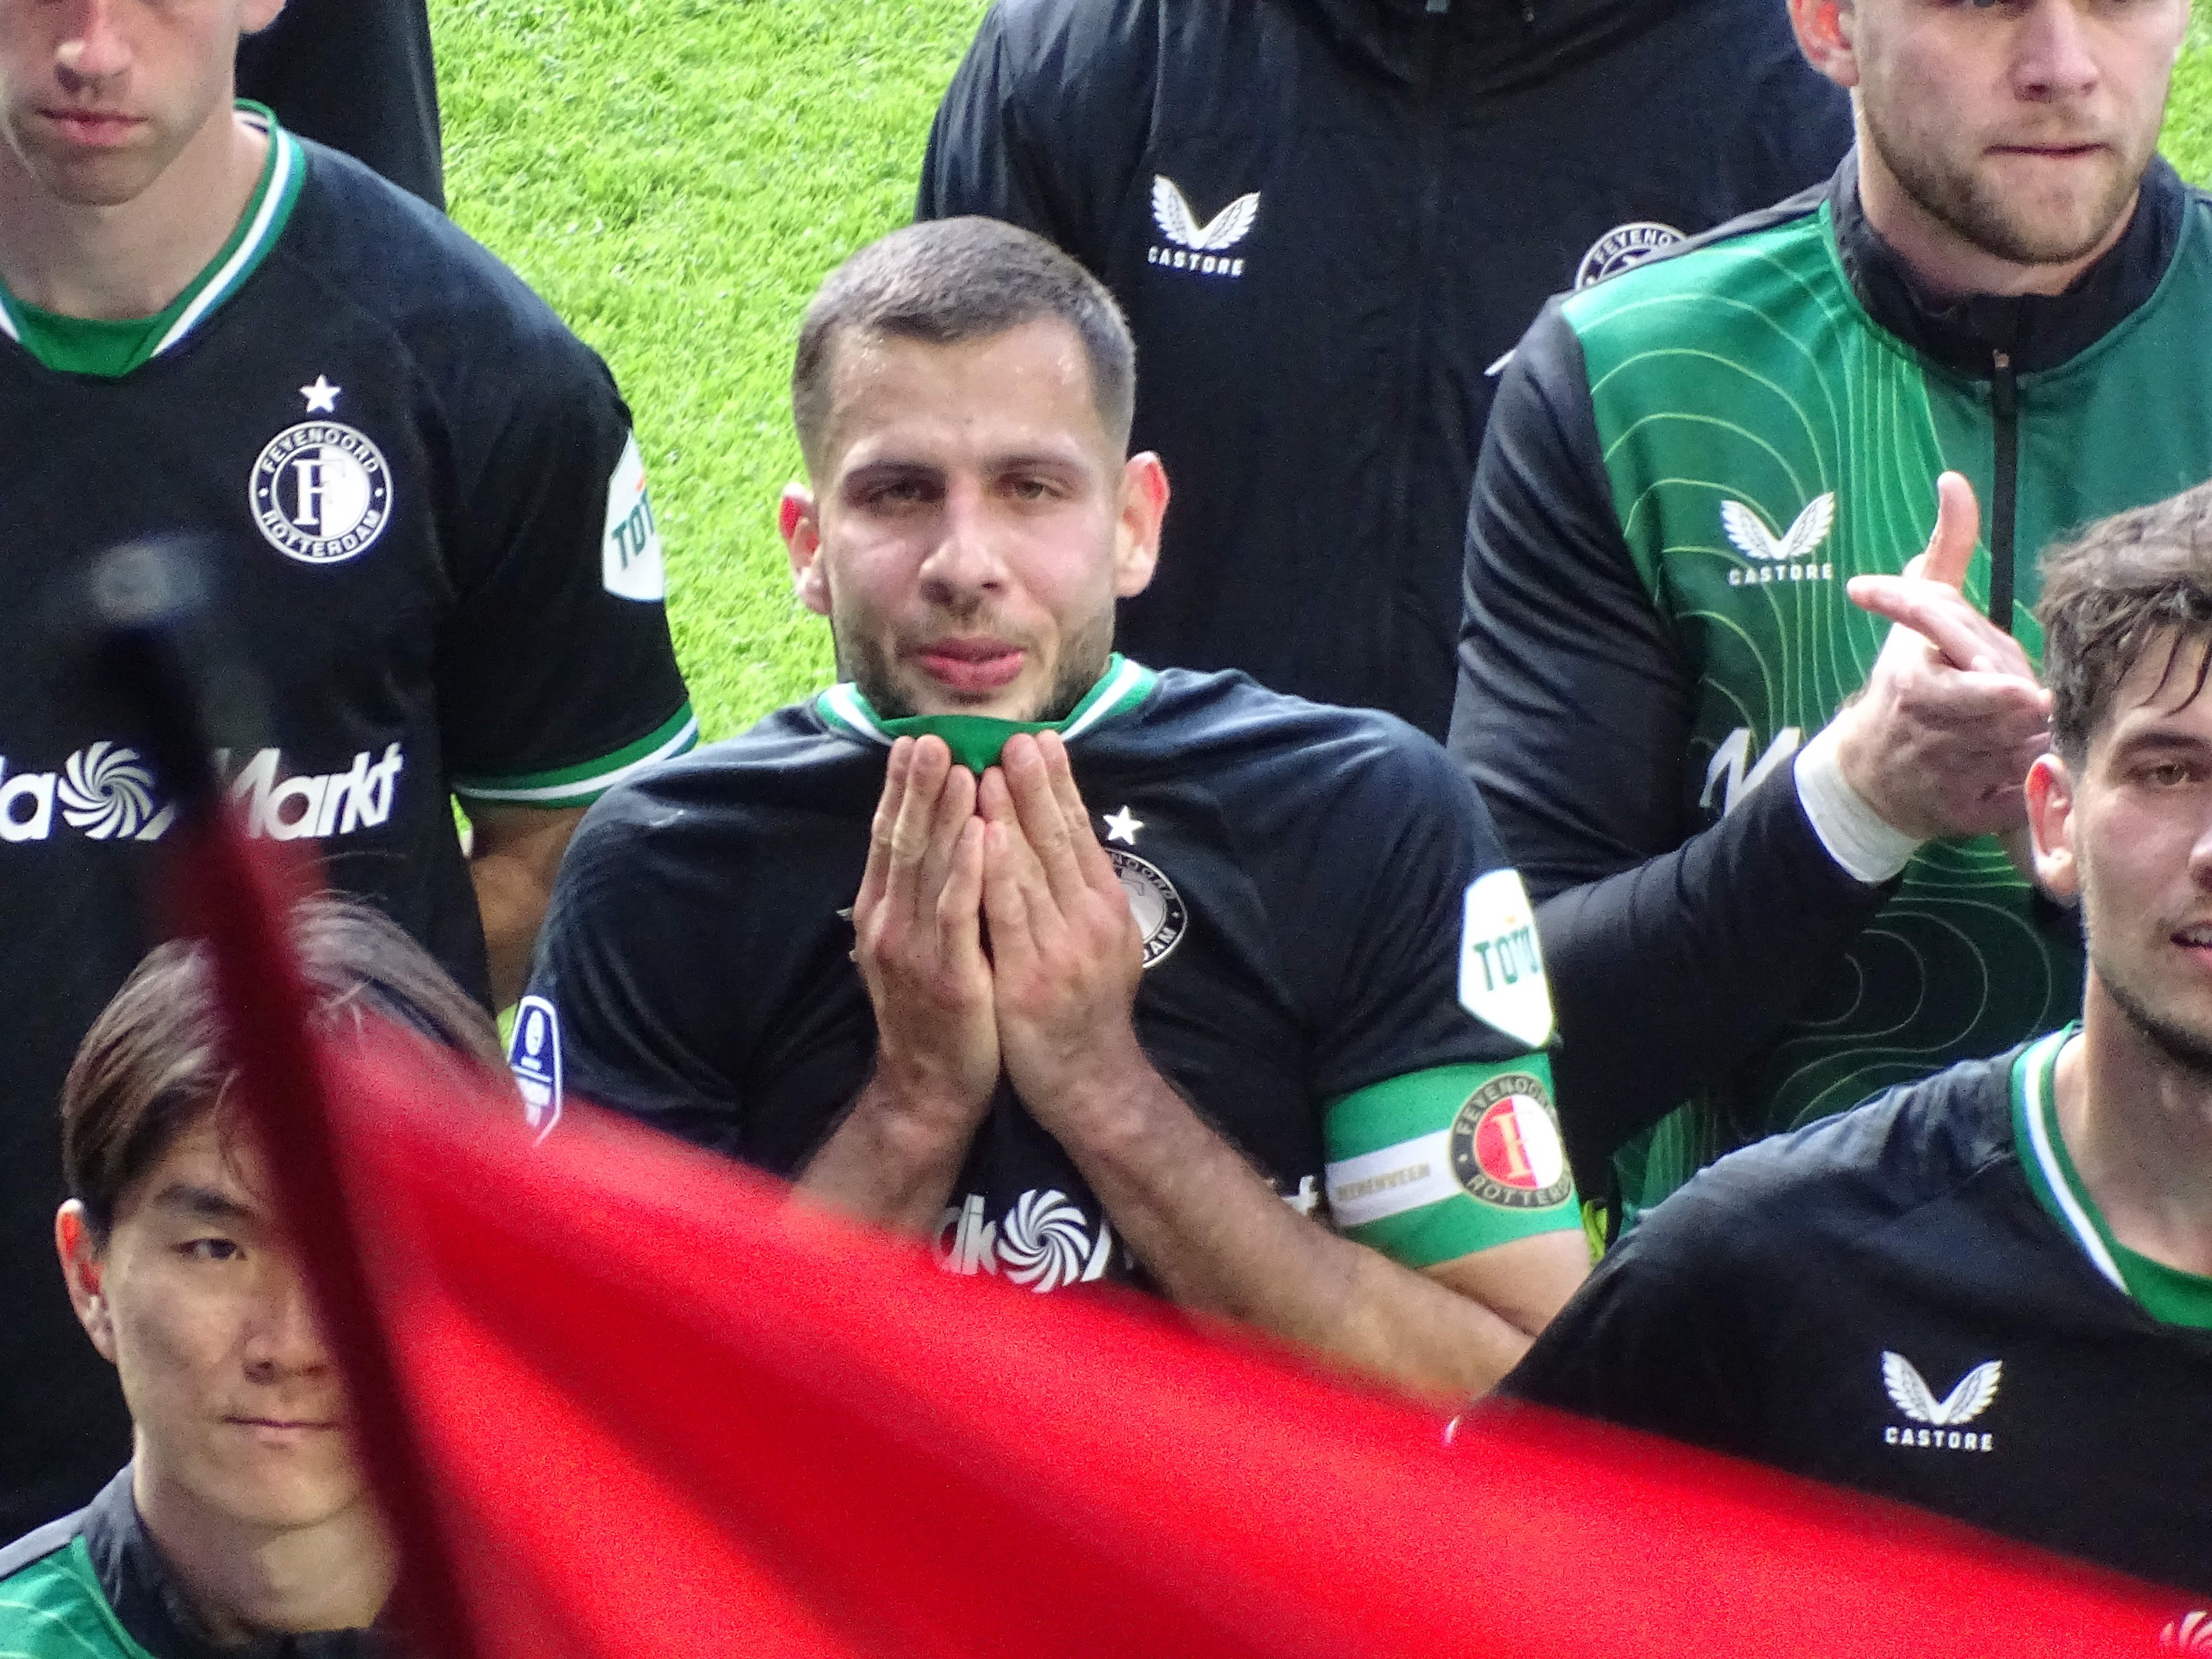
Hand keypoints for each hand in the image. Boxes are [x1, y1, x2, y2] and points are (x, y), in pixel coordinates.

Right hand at [851, 736, 997, 1129]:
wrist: (932, 1089)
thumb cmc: (937, 1013)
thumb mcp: (918, 946)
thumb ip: (918, 896)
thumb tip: (930, 840)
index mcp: (883, 913)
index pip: (891, 838)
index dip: (901, 789)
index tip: (912, 741)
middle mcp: (890, 923)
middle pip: (903, 841)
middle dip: (917, 785)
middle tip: (930, 735)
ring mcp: (915, 949)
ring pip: (927, 868)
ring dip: (943, 814)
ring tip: (957, 764)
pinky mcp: (948, 974)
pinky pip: (956, 912)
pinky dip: (966, 870)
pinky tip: (980, 834)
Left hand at [977, 732, 1147, 1128]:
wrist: (1091, 1085)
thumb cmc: (1085, 1010)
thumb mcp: (1100, 943)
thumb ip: (1082, 893)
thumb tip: (1064, 836)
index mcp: (1105, 908)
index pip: (1079, 834)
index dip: (1059, 786)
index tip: (1040, 741)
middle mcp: (1089, 921)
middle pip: (1059, 840)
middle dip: (1035, 785)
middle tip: (1014, 736)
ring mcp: (1061, 950)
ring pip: (1032, 869)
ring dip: (1009, 815)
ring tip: (987, 768)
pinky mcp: (1030, 979)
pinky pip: (1008, 915)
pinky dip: (995, 871)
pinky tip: (981, 836)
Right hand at [1831, 472, 2052, 840]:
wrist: (1865, 776)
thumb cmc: (1902, 684)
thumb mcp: (1915, 615)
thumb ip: (1945, 550)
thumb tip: (1955, 481)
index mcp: (1912, 687)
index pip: (1966, 689)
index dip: (1998, 692)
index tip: (2025, 693)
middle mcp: (1927, 735)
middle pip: (2010, 717)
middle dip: (2023, 708)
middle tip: (2018, 701)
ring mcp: (1947, 778)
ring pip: (2021, 754)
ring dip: (2029, 741)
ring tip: (2013, 730)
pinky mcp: (1965, 816)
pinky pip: (2019, 796)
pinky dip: (2025, 785)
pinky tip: (2010, 769)